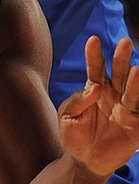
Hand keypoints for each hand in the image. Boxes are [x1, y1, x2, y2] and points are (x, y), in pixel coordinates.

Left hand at [58, 36, 138, 176]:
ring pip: (131, 90)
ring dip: (135, 79)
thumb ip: (78, 101)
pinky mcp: (135, 125)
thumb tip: (94, 88)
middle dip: (120, 58)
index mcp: (94, 89)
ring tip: (136, 68)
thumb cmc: (73, 134)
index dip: (94, 55)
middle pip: (118, 73)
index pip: (95, 68)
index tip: (93, 39)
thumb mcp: (67, 115)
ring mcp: (124, 109)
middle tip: (123, 42)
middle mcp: (112, 95)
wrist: (83, 161)